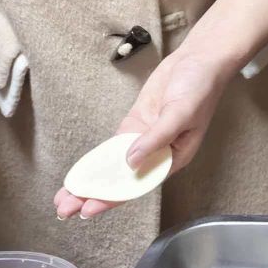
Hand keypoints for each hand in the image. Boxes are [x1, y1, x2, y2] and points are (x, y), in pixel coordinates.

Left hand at [55, 46, 231, 218]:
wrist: (199, 59)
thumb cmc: (201, 87)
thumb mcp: (181, 112)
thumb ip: (156, 137)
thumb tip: (130, 162)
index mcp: (174, 157)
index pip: (138, 184)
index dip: (113, 198)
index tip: (89, 209)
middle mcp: (157, 152)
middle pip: (122, 179)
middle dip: (94, 194)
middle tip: (66, 209)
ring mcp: (143, 138)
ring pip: (114, 165)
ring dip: (92, 180)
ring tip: (66, 197)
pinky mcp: (135, 124)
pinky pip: (113, 146)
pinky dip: (96, 159)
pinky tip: (82, 171)